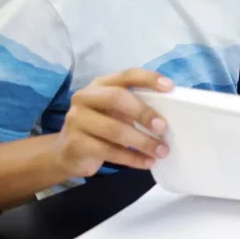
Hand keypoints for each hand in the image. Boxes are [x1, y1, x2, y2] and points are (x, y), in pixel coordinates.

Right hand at [52, 70, 172, 177]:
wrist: (68, 152)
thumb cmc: (101, 127)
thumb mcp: (117, 112)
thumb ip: (136, 107)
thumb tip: (171, 115)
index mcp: (101, 85)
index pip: (126, 75)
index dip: (148, 79)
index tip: (170, 87)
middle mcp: (85, 97)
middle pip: (117, 98)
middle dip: (144, 113)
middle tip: (163, 128)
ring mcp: (76, 120)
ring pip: (114, 129)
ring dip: (142, 142)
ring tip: (162, 151)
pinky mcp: (74, 143)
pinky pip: (108, 151)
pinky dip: (132, 158)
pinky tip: (147, 162)